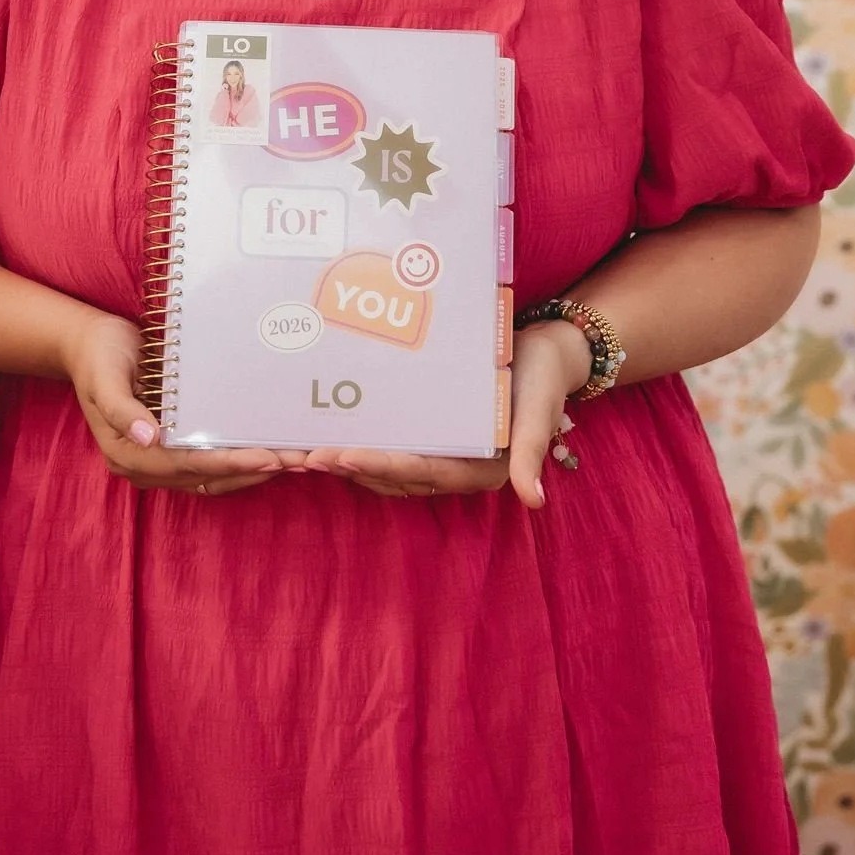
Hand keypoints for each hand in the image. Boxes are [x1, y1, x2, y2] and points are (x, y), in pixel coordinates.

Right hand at [63, 303, 305, 494]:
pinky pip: (205, 463)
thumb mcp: (105, 376)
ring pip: (208, 478)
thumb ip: (122, 409)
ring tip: (286, 461)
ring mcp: (155, 458)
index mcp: (126, 454)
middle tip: (291, 462)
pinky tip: (260, 449)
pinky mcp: (167, 446)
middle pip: (203, 478)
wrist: (87, 343)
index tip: (266, 458)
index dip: (227, 464)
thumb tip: (148, 437)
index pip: (186, 465)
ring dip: (245, 472)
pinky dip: (233, 461)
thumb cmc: (99, 356)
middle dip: (247, 472)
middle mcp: (142, 464)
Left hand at [301, 319, 592, 506]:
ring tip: (303, 451)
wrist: (551, 353)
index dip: (377, 465)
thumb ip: (532, 452)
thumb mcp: (540, 410)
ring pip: (386, 465)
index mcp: (479, 470)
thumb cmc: (544, 378)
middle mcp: (456, 468)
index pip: (419, 470)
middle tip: (303, 456)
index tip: (340, 457)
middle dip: (348, 467)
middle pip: (393, 474)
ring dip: (347, 461)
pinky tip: (332, 430)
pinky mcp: (435, 434)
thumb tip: (533, 501)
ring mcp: (444, 453)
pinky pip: (393, 444)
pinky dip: (363, 442)